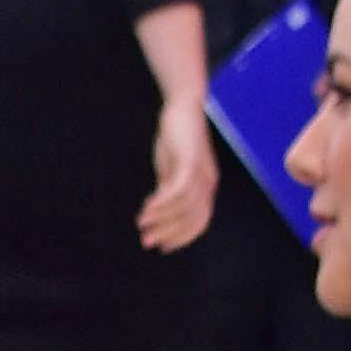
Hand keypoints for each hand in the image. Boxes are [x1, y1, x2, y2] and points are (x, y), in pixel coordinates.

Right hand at [137, 95, 214, 255]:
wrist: (183, 103)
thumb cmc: (177, 135)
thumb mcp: (171, 168)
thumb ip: (168, 189)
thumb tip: (158, 212)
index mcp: (206, 186)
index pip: (199, 222)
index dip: (182, 237)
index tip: (163, 247)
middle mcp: (208, 182)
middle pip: (192, 219)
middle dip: (168, 233)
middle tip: (146, 241)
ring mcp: (202, 172)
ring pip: (184, 208)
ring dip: (161, 219)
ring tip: (142, 223)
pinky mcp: (191, 161)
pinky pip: (178, 191)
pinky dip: (162, 203)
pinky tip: (147, 207)